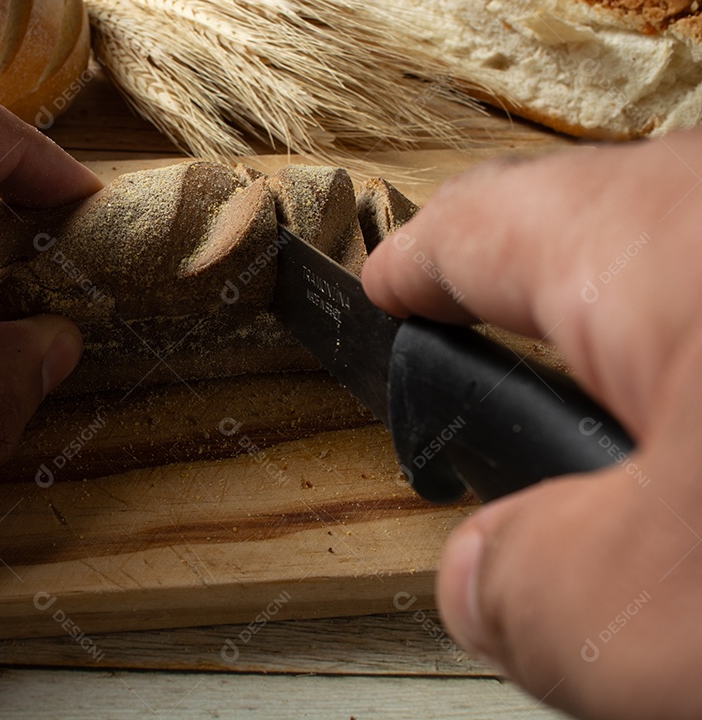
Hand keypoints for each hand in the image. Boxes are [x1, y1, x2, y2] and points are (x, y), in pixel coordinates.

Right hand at [363, 132, 701, 718]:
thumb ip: (524, 590)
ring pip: (683, 297)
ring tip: (646, 489)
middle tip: (508, 419)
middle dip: (537, 330)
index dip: (404, 277)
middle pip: (591, 251)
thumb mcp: (669, 616)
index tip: (378, 298)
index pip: (472, 232)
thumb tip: (483, 580)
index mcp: (666, 245)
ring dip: (650, 378)